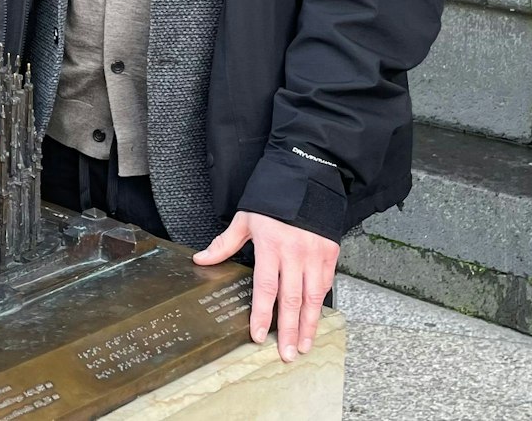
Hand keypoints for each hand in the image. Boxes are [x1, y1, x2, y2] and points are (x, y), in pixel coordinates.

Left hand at [192, 211, 339, 361]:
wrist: (308, 177)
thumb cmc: (274, 199)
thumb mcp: (246, 218)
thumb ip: (225, 243)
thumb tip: (202, 259)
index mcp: (271, 245)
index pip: (266, 287)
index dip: (261, 313)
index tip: (258, 335)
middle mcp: (295, 254)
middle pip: (291, 299)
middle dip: (288, 329)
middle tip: (286, 354)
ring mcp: (315, 255)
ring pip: (313, 297)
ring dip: (308, 324)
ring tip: (303, 346)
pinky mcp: (330, 254)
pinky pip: (326, 285)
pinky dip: (321, 305)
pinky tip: (316, 321)